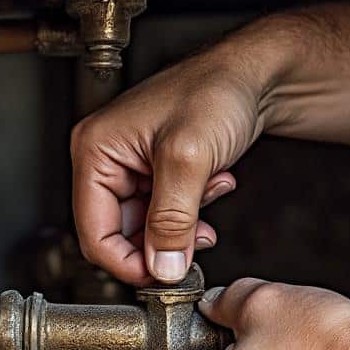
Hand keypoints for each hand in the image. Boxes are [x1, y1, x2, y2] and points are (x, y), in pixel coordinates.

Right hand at [70, 53, 265, 283]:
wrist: (256, 72)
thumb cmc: (216, 89)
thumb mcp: (189, 159)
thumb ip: (171, 220)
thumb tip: (162, 268)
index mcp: (95, 151)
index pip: (93, 233)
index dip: (128, 263)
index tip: (163, 277)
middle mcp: (105, 160)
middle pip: (119, 234)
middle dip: (163, 240)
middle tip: (197, 237)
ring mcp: (130, 166)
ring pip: (146, 227)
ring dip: (183, 223)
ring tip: (209, 194)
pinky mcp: (154, 171)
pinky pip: (165, 212)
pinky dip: (192, 210)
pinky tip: (213, 183)